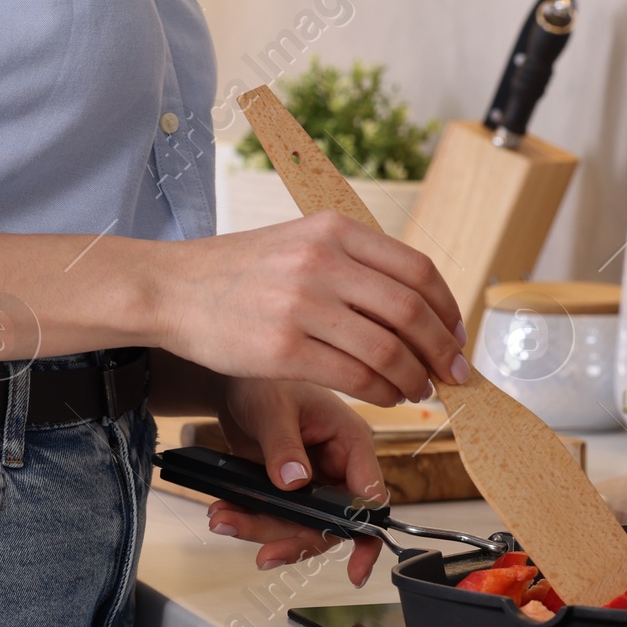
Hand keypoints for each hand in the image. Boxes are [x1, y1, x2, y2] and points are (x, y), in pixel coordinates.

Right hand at [154, 215, 466, 406]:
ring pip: (387, 350)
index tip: (457, 335)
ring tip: (419, 389)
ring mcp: (301, 305)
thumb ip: (352, 261)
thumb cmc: (237, 271)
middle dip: (442, 350)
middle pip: (411, 311)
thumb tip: (416, 302)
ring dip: (414, 377)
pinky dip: (382, 393)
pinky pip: (354, 377)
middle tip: (454, 373)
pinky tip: (386, 397)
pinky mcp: (281, 349)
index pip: (417, 269)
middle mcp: (321, 261)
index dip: (448, 309)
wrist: (169, 288)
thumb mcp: (299, 241)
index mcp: (334, 229)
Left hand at [205, 378, 385, 588]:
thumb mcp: (272, 409)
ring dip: (262, 531)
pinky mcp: (288, 491)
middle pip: (331, 523)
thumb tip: (293, 483)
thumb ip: (283, 446)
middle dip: (294, 539)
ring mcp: (313, 482)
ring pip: (299, 526)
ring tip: (224, 521)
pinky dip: (251, 520)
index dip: (366, 535)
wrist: (233, 383)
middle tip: (263, 554)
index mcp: (351, 442)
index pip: (370, 497)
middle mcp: (338, 467)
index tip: (356, 570)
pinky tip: (226, 513)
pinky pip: (276, 518)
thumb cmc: (264, 381)